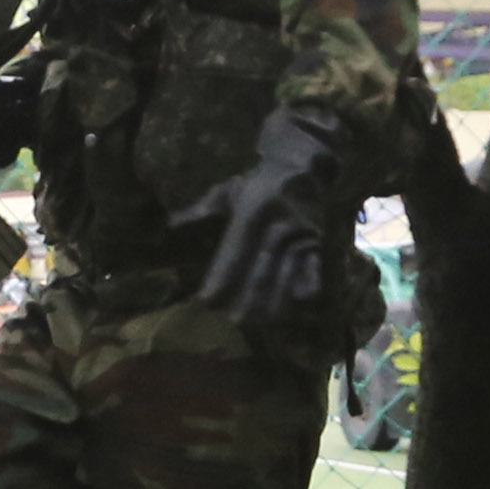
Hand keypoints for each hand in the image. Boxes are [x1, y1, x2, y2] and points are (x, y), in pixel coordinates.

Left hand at [190, 108, 361, 346]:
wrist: (303, 165)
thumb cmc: (257, 182)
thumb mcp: (227, 190)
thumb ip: (202, 210)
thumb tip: (173, 225)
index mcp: (252, 212)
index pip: (234, 252)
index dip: (221, 278)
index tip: (207, 300)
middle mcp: (277, 225)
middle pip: (260, 268)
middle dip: (246, 298)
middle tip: (232, 323)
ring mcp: (300, 233)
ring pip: (285, 272)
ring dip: (273, 299)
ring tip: (259, 323)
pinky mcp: (316, 240)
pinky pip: (314, 265)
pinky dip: (309, 281)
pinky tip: (301, 301)